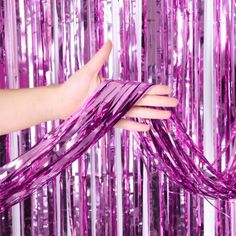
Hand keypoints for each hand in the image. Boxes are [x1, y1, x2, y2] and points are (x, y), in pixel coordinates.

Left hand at [57, 40, 177, 131]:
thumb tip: (109, 41)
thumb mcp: (88, 70)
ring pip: (138, 113)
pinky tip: (147, 127)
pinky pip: (125, 124)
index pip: (140, 88)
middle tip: (174, 104)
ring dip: (152, 114)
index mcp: (117, 87)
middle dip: (160, 102)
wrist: (61, 102)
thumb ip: (100, 58)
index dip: (155, 89)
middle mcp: (119, 99)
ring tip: (167, 116)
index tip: (168, 89)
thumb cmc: (72, 86)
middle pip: (143, 101)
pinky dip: (135, 126)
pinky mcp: (108, 121)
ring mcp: (114, 111)